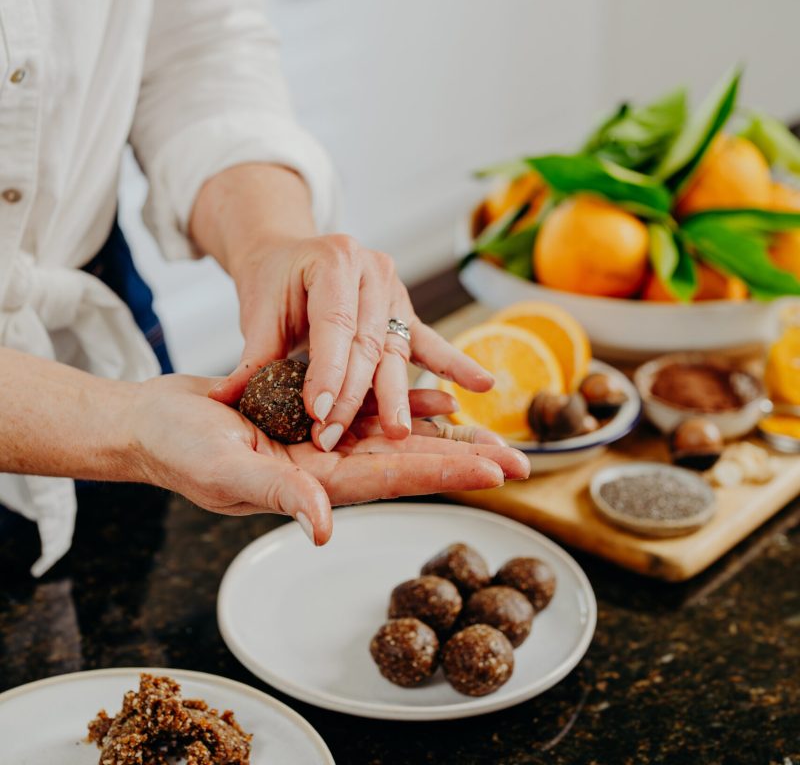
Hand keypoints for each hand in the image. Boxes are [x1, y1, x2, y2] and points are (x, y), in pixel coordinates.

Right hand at [132, 376, 528, 543]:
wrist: (155, 423)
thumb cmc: (179, 451)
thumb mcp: (226, 473)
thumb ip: (279, 496)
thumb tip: (324, 528)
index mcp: (315, 485)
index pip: (395, 479)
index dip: (447, 474)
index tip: (495, 473)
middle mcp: (328, 465)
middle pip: (410, 461)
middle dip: (465, 460)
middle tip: (520, 460)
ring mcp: (323, 439)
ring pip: (396, 434)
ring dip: (443, 431)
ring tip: (490, 428)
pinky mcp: (313, 411)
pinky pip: (368, 406)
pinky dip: (402, 401)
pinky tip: (435, 395)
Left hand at [208, 234, 493, 450]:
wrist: (293, 254)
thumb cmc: (275, 282)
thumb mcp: (259, 312)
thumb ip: (254, 356)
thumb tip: (226, 399)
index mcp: (333, 260)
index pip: (334, 325)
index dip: (328, 373)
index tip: (318, 415)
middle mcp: (371, 270)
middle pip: (368, 344)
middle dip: (354, 396)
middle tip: (338, 437)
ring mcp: (395, 289)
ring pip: (395, 350)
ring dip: (397, 396)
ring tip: (401, 432)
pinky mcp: (405, 311)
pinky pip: (429, 342)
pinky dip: (454, 364)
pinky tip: (482, 385)